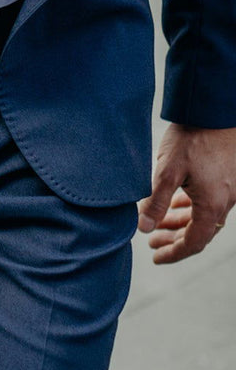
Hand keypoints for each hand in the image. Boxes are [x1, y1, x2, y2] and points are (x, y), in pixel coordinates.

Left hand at [137, 124, 235, 263]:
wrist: (215, 111)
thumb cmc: (192, 138)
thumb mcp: (167, 170)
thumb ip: (155, 201)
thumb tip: (142, 228)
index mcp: (211, 206)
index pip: (193, 243)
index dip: (174, 253)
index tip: (156, 257)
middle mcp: (224, 202)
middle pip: (199, 232)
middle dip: (174, 239)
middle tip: (152, 242)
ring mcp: (227, 190)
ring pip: (203, 216)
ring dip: (181, 222)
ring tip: (158, 224)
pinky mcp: (226, 177)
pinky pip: (208, 201)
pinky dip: (190, 207)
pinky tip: (176, 201)